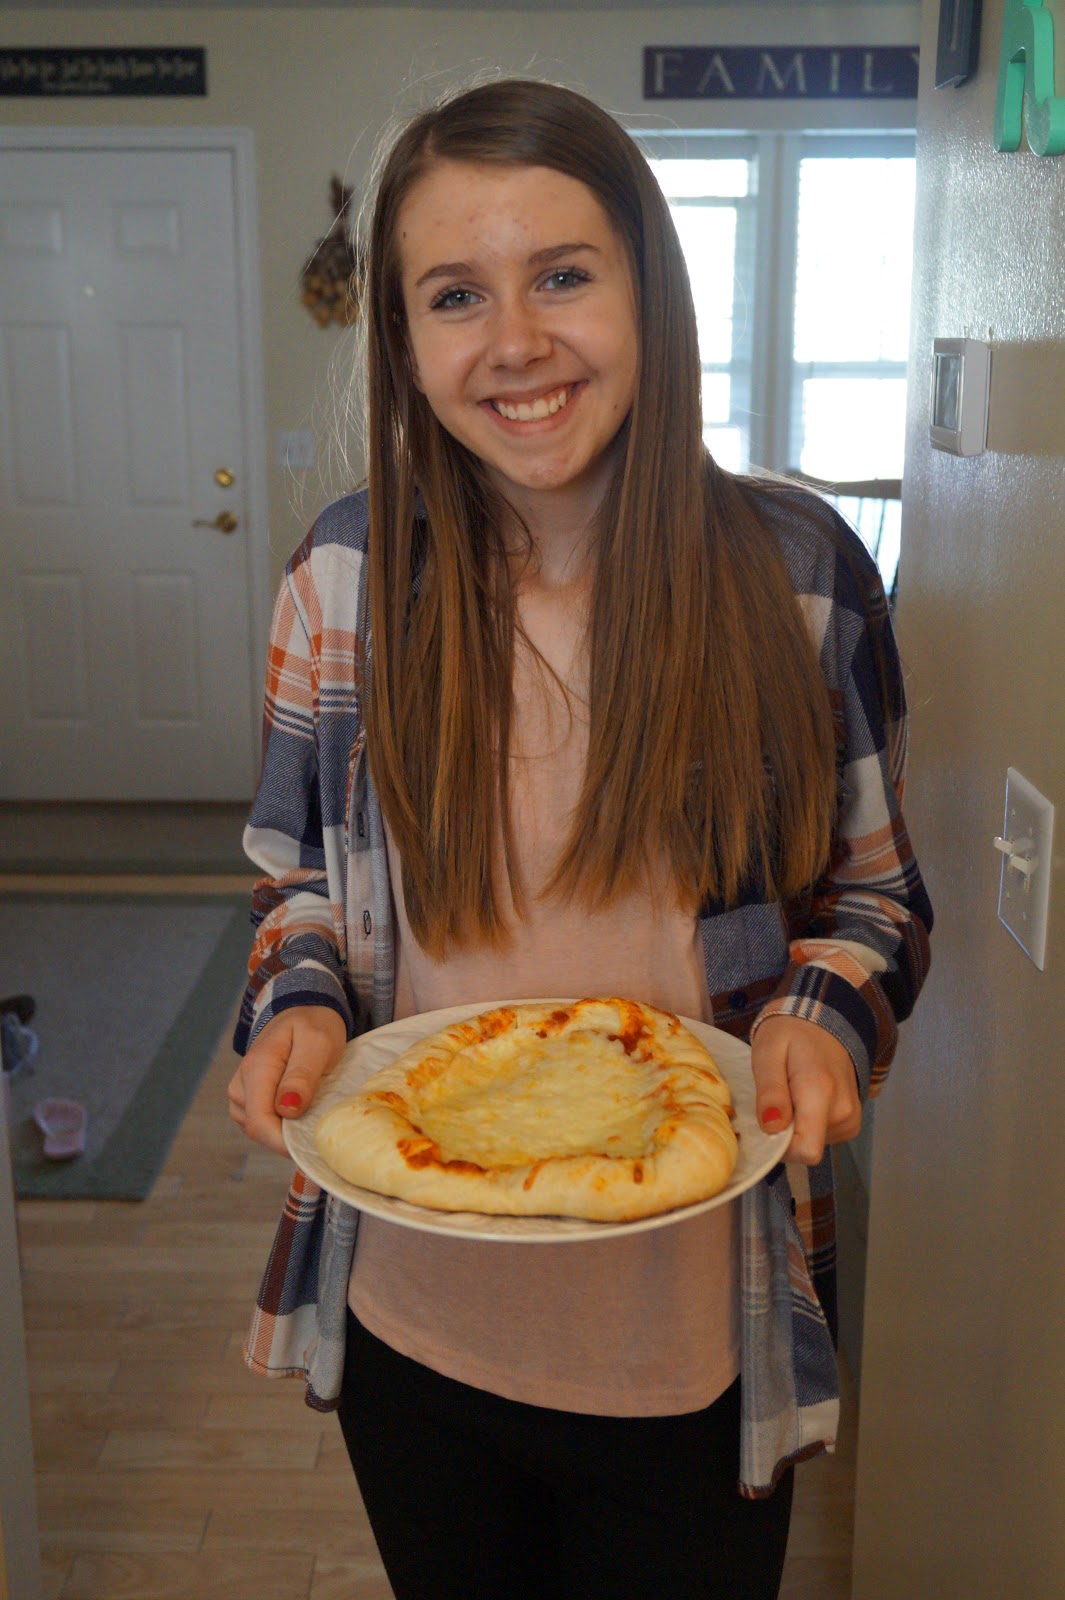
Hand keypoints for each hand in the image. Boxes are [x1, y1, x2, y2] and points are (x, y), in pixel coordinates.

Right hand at [227, 1005, 346, 1154]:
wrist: (304, 1010)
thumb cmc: (314, 1023)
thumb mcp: (318, 1043)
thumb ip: (302, 1076)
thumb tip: (287, 1110)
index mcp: (257, 1068)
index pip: (260, 1121)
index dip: (284, 1143)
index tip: (313, 1147)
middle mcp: (241, 1083)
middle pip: (258, 1129)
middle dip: (288, 1138)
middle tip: (322, 1129)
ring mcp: (241, 1093)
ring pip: (259, 1130)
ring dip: (285, 1132)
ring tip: (314, 1115)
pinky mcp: (247, 1099)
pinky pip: (261, 1124)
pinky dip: (281, 1126)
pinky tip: (301, 1115)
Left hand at [750, 1015, 860, 1165]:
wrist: (824, 1020)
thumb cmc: (789, 1033)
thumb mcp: (768, 1052)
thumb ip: (770, 1091)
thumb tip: (772, 1129)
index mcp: (821, 1092)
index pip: (806, 1150)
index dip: (780, 1146)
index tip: (765, 1122)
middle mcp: (844, 1111)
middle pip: (806, 1148)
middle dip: (783, 1133)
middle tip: (774, 1100)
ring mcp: (851, 1118)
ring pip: (813, 1143)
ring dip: (795, 1127)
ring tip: (790, 1093)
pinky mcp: (851, 1122)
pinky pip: (822, 1137)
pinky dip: (807, 1125)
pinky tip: (802, 1099)